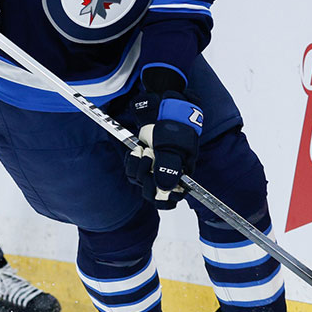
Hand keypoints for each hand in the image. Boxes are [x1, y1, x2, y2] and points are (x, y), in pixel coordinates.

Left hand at [125, 81, 202, 209]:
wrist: (164, 110)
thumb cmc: (174, 128)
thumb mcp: (173, 147)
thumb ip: (169, 168)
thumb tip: (164, 188)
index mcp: (181, 177)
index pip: (170, 200)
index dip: (162, 197)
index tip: (156, 186)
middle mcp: (166, 176)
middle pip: (151, 194)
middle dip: (146, 176)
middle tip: (150, 156)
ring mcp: (153, 170)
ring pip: (139, 181)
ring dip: (139, 165)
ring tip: (145, 149)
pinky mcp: (142, 162)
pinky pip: (131, 171)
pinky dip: (132, 161)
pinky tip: (137, 149)